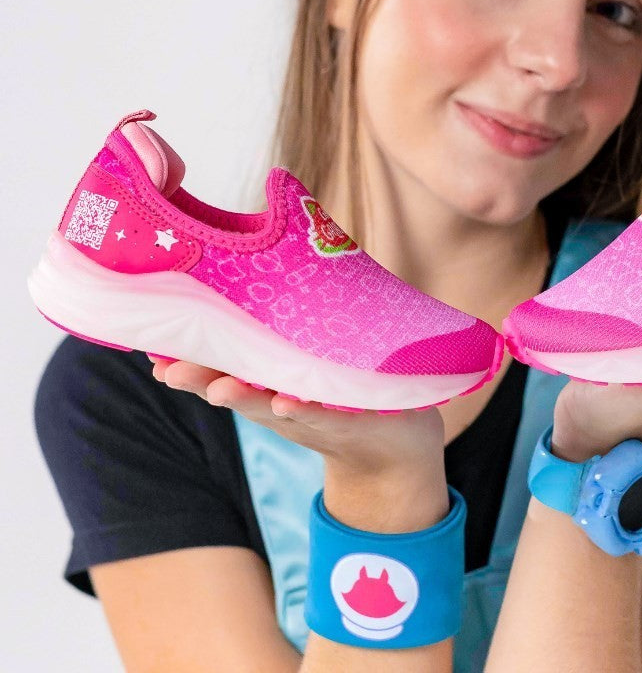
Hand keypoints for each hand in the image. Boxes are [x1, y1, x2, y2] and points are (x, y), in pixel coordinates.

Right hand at [148, 357, 444, 476]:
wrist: (397, 451)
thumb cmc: (347, 394)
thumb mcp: (308, 364)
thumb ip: (284, 335)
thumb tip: (256, 280)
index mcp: (270, 385)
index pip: (223, 369)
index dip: (189, 361)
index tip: (154, 350)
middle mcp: (284, 403)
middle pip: (237, 390)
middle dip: (202, 380)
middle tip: (168, 369)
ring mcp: (317, 415)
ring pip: (274, 406)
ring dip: (246, 398)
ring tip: (218, 386)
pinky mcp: (354, 421)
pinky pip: (326, 415)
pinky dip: (305, 411)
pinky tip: (286, 403)